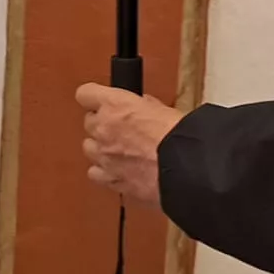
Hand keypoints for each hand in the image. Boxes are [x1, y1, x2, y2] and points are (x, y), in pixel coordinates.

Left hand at [76, 84, 182, 206]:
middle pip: (89, 122)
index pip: (85, 94)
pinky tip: (119, 171)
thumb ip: (148, 107)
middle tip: (122, 128)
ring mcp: (104, 156)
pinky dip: (105, 172)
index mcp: (115, 105)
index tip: (100, 100)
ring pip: (89, 148)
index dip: (93, 97)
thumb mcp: (166, 110)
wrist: (187, 170)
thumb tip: (146, 107)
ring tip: (121, 150)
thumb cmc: (181, 139)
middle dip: (103, 124)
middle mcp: (103, 129)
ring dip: (101, 148)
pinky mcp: (111, 179)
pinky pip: (96, 173)